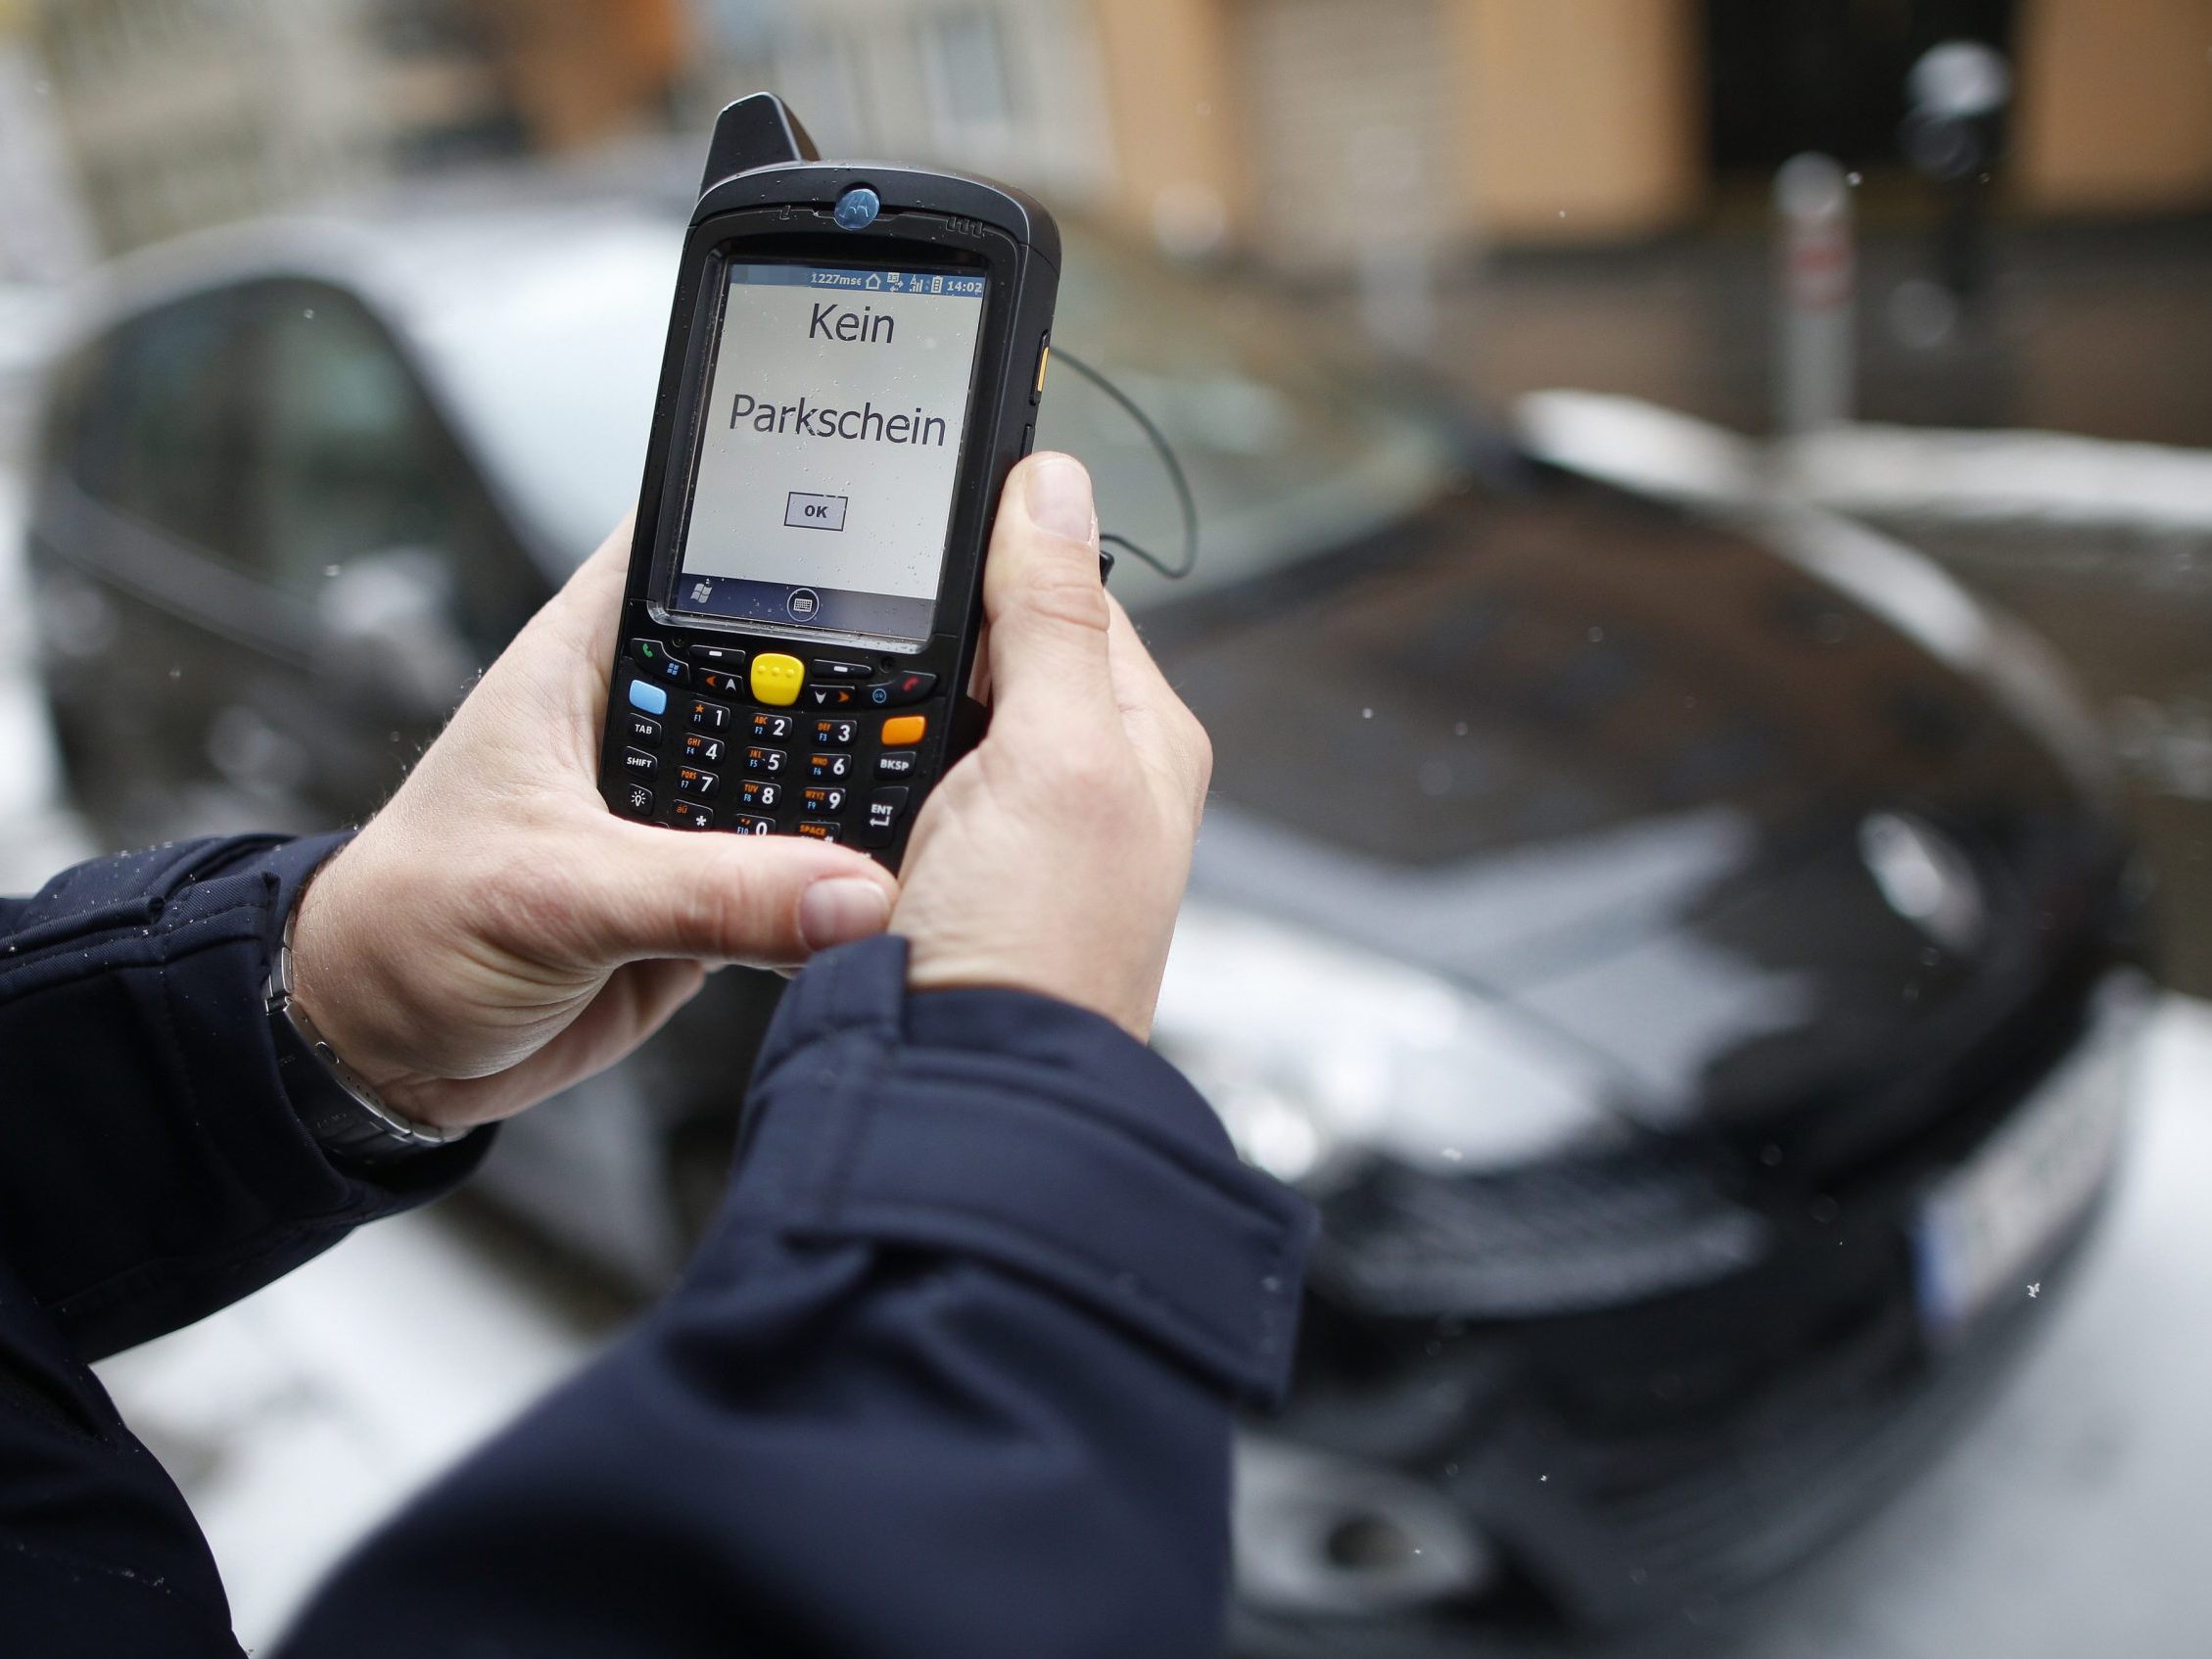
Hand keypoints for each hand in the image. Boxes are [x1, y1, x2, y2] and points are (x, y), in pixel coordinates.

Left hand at [287, 522, 899, 1129]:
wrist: (385, 1050)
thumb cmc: (406, 925)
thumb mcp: (554, 892)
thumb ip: (703, 892)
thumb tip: (845, 893)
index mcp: (593, 659)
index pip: (709, 547)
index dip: (797, 523)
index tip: (900, 523)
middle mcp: (652, 719)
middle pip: (791, 663)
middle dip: (872, 673)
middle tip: (967, 682)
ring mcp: (688, 807)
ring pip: (810, 770)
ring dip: (863, 791)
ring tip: (954, 789)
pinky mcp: (712, 887)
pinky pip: (808, 876)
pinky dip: (849, 889)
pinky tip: (901, 884)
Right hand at [894, 453, 1211, 1039]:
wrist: (960, 1092)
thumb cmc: (1036, 949)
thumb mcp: (1053, 754)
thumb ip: (1050, 616)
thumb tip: (1052, 485)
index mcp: (1143, 737)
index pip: (1073, 589)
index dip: (999, 549)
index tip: (921, 515)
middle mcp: (1089, 780)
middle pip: (998, 646)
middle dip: (934, 627)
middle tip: (865, 610)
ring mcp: (1015, 829)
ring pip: (941, 709)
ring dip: (894, 693)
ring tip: (849, 690)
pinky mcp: (947, 871)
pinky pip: (899, 776)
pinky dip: (866, 756)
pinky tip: (839, 762)